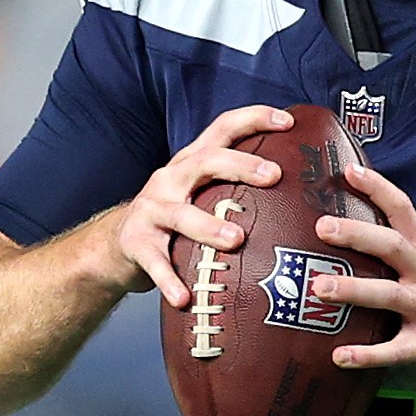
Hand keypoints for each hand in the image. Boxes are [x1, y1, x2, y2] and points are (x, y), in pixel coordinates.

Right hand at [113, 105, 290, 304]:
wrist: (116, 245)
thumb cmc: (175, 223)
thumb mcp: (201, 196)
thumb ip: (235, 192)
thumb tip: (300, 200)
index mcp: (191, 163)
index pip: (223, 129)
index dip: (254, 118)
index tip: (288, 121)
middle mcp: (171, 179)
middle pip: (206, 162)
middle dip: (241, 165)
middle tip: (274, 175)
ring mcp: (151, 210)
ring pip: (180, 215)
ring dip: (208, 226)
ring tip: (236, 240)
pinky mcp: (137, 244)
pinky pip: (155, 263)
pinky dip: (169, 280)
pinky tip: (184, 298)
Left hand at [310, 162, 415, 399]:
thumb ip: (389, 252)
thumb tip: (336, 227)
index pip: (403, 211)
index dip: (378, 189)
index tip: (348, 171)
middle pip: (394, 247)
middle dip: (359, 235)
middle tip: (323, 228)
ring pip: (391, 295)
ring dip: (355, 290)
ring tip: (319, 289)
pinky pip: (393, 350)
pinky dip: (366, 354)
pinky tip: (339, 356)